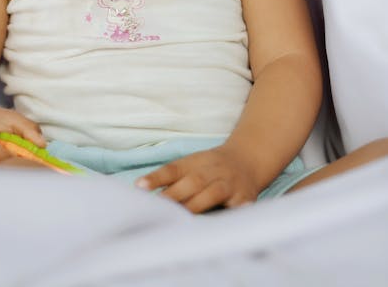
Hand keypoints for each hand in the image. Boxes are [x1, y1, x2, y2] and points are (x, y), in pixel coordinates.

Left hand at [135, 145, 258, 213]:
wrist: (248, 159)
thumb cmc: (211, 168)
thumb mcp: (192, 165)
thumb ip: (172, 179)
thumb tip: (142, 193)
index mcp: (196, 162)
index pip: (173, 169)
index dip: (157, 177)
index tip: (139, 187)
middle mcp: (213, 170)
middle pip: (193, 181)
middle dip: (174, 195)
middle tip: (156, 209)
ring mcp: (230, 184)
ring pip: (213, 193)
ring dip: (196, 206)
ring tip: (179, 220)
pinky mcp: (246, 198)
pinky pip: (237, 208)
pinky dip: (229, 215)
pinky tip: (217, 227)